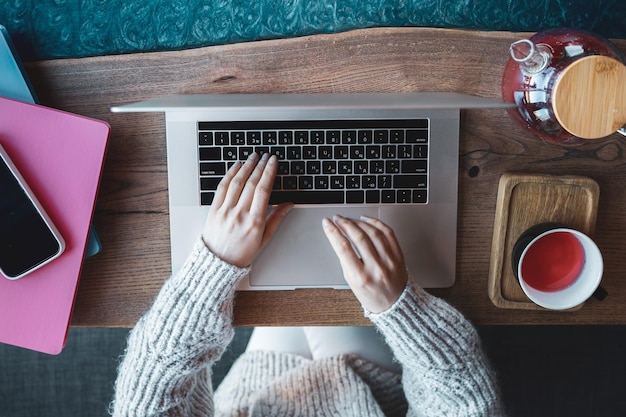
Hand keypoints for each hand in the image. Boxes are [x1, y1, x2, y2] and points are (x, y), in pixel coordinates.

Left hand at [202, 153, 292, 267]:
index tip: (273, 162)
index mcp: (255, 222)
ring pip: (237, 182)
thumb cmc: (242, 253)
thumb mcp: (264, 239)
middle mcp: (240, 214)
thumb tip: (289, 204)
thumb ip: (276, 219)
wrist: (218, 263)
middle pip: (251, 183)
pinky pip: (222, 187)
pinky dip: (230, 174)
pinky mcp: (214, 209)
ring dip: (246, 166)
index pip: (263, 190)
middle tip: (266, 156)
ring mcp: (225, 211)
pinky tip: (236, 166)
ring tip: (253, 157)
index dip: (269, 173)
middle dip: (260, 166)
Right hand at [322, 215, 407, 312]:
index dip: (333, 232)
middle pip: (358, 237)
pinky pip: (388, 233)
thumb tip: (338, 237)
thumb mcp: (351, 281)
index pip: (343, 248)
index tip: (327, 223)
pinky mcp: (398, 255)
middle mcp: (376, 268)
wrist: (395, 304)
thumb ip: (346, 260)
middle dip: (345, 223)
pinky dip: (375, 223)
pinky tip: (366, 220)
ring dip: (358, 222)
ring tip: (349, 219)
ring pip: (373, 232)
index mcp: (361, 277)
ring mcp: (389, 261)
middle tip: (337, 218)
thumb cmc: (371, 294)